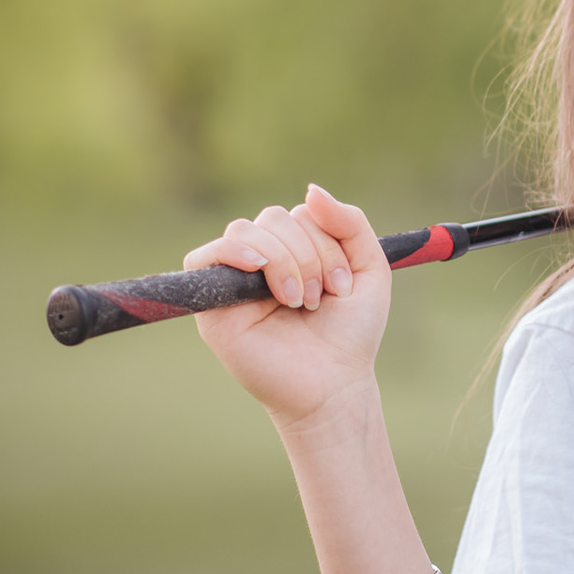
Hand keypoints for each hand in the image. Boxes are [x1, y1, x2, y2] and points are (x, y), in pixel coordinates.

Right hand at [183, 184, 392, 426]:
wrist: (335, 384)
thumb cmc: (350, 332)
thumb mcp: (368, 267)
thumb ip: (349, 222)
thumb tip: (311, 189)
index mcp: (294, 251)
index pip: (301, 214)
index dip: (326, 242)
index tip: (343, 287)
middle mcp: (261, 262)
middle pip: (274, 218)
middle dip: (308, 254)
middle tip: (322, 297)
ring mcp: (234, 282)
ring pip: (247, 231)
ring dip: (284, 261)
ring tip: (300, 301)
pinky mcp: (211, 307)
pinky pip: (205, 257)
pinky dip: (234, 252)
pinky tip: (260, 270)